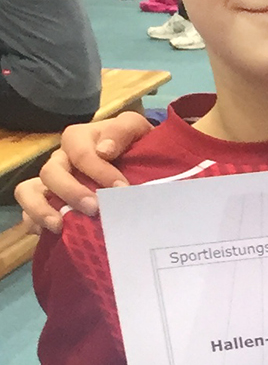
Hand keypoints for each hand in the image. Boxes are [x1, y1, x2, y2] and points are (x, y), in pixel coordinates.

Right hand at [16, 111, 151, 235]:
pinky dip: (35, 223)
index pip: (79, 153)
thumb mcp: (135, 129)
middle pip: (51, 173)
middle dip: (70, 191)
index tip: (122, 188)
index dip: (99, 170)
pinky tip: (54, 234)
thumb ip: (122, 130)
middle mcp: (61, 161)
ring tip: (59, 226)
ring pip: (29, 191)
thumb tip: (104, 150)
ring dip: (41, 209)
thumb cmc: (134, 146)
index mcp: (78, 140)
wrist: (140, 164)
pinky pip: (29, 214)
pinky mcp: (50, 205)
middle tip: (94, 208)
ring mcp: (52, 184)